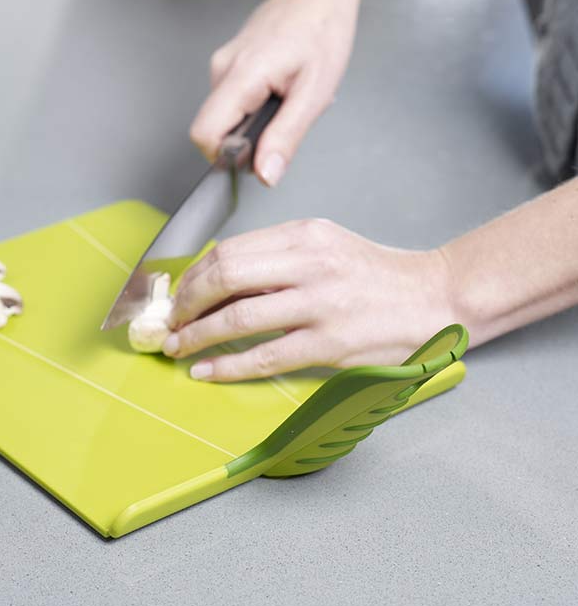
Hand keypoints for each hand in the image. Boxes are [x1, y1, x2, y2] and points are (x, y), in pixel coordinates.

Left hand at [162, 219, 455, 381]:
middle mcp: (309, 263)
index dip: (193, 276)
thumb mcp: (325, 247)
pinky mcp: (330, 344)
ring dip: (196, 335)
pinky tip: (206, 370)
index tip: (178, 295)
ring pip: (238, 318)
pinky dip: (227, 366)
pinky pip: (264, 356)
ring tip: (177, 347)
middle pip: (224, 276)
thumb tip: (218, 282)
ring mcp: (320, 304)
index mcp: (304, 235)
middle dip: (186, 302)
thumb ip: (276, 258)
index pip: (230, 250)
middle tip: (171, 321)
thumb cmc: (375, 276)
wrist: (434, 297)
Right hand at [190, 0, 361, 186]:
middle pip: (212, 129)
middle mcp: (222, 70)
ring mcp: (222, 66)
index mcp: (242, 76)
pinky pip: (231, 102)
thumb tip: (265, 174)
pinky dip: (253, 107)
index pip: (204, 134)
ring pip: (223, 117)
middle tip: (281, 123)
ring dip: (252, 123)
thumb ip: (286, 137)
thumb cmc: (321, 32)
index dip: (225, 155)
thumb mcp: (314, 94)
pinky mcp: (228, 65)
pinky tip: (278, 90)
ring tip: (284, 101)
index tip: (253, 155)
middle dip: (244, 141)